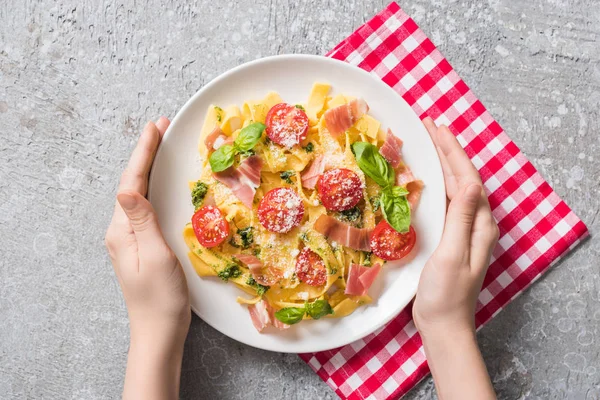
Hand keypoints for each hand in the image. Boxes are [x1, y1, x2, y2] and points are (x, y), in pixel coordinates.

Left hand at [105, 117, 189, 399]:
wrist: (159, 330)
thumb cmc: (162, 298)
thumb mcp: (155, 257)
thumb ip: (142, 221)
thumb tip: (127, 189)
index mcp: (122, 231)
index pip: (131, 183)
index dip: (144, 154)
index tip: (155, 128)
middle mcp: (121, 230)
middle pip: (132, 184)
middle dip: (145, 154)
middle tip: (161, 128)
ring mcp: (129, 238)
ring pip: (138, 194)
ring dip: (148, 168)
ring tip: (161, 145)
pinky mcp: (140, 245)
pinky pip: (145, 207)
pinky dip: (153, 187)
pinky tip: (161, 181)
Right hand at [413, 118, 498, 335]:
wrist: (443, 324)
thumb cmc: (446, 295)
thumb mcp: (452, 255)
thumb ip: (460, 219)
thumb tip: (468, 182)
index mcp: (480, 225)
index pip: (468, 178)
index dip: (453, 151)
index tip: (438, 129)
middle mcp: (476, 224)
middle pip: (463, 178)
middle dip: (448, 151)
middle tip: (430, 126)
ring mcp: (464, 230)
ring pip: (454, 187)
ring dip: (442, 163)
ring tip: (428, 142)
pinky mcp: (451, 237)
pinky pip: (446, 201)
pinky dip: (436, 183)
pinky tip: (427, 177)